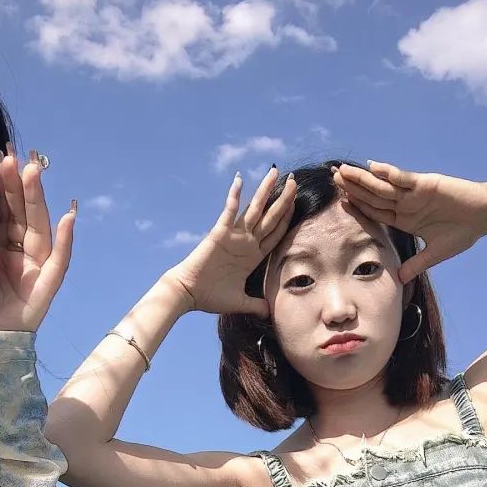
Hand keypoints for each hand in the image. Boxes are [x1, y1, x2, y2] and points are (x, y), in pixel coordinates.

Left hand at [0, 148, 74, 333]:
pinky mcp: (44, 292)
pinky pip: (58, 264)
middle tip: (14, 156)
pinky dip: (66, 241)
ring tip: (34, 173)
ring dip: (37, 201)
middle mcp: (18, 256)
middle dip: (19, 185)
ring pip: (38, 229)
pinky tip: (68, 216)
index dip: (2, 185)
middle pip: (22, 214)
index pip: (3, 210)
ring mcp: (34, 272)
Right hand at [166, 167, 297, 315]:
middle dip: (284, 199)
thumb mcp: (240, 303)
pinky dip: (234, 196)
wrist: (188, 293)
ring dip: (266, 190)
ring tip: (276, 172)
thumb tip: (270, 315)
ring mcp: (233, 236)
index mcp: (252, 256)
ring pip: (254, 209)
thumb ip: (256, 305)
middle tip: (294, 180)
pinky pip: (229, 211)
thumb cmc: (211, 297)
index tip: (298, 204)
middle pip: (270, 216)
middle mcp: (246, 242)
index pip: (275, 233)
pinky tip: (240, 179)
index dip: (288, 219)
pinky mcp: (219, 233)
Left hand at [334, 161, 486, 282]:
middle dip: (353, 187)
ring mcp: (414, 193)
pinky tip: (373, 168)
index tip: (339, 202)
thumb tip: (400, 280)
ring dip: (363, 178)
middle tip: (332, 177)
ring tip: (344, 171)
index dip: (357, 207)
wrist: (485, 216)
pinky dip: (390, 173)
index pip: (375, 212)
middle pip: (374, 195)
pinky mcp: (426, 183)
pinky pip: (404, 178)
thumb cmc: (462, 232)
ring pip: (383, 185)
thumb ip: (417, 264)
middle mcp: (406, 204)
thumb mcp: (436, 253)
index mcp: (405, 219)